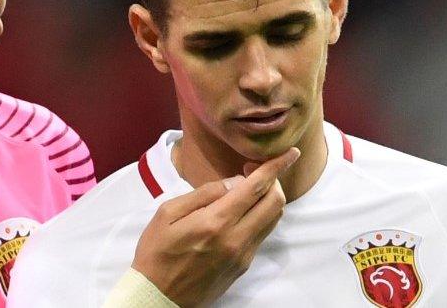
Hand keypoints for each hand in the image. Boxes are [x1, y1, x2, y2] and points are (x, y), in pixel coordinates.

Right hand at [130, 147, 300, 306]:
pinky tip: (239, 212)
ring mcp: (242, 255)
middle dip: (273, 180)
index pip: (257, 188)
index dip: (276, 167)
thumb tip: (234, 183)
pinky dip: (258, 217)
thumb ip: (204, 194)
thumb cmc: (156, 252)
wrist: (158, 296)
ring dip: (268, 199)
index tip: (290, 153)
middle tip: (254, 170)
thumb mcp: (167, 213)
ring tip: (248, 189)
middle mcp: (236, 239)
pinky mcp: (242, 267)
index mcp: (215, 222)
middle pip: (275, 203)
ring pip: (272, 220)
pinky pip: (260, 235)